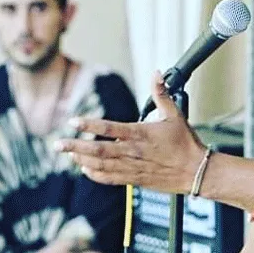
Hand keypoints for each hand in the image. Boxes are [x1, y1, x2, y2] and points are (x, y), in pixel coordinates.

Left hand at [54, 71, 206, 192]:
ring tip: (68, 154)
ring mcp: (132, 167)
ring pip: (100, 165)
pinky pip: (110, 178)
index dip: (89, 124)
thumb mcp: (175, 114)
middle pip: (98, 150)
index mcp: (141, 134)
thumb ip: (161, 93)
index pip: (110, 128)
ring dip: (82, 160)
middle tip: (58, 143)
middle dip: (75, 147)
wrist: (195, 171)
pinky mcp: (134, 179)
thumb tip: (156, 73)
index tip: (73, 121)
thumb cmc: (185, 142)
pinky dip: (95, 174)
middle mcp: (133, 152)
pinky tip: (85, 169)